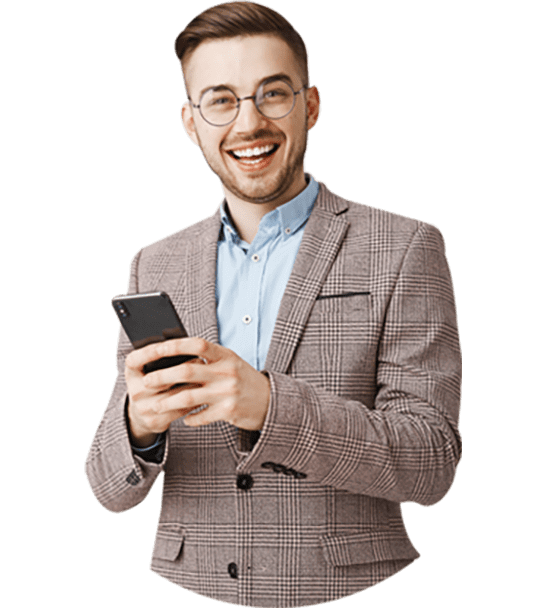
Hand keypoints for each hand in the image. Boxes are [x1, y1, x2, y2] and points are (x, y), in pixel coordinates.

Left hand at [125, 338, 269, 440]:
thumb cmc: (243, 379)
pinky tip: (183, 418)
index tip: (156, 349)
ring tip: (156, 405)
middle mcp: (226, 372)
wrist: (271, 401)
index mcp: (225, 356)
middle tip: (147, 381)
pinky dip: (189, 418)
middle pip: (186, 371)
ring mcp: (227, 392)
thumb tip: (176, 355)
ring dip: (168, 401)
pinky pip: (200, 416)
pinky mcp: (229, 411)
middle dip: (162, 377)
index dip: (175, 346)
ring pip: (189, 397)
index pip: (197, 345)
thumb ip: (208, 358)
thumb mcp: (230, 362)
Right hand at [125, 346, 204, 446]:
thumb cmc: (153, 382)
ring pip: (174, 395)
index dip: (150, 352)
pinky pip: (180, 410)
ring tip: (205, 377)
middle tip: (201, 361)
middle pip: (161, 378)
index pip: (136, 360)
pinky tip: (203, 393)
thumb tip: (183, 344)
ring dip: (193, 385)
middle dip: (183, 369)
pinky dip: (194, 401)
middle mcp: (135, 391)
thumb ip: (161, 357)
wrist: (142, 412)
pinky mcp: (155, 422)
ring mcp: (144, 408)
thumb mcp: (148, 368)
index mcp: (131, 372)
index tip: (168, 345)